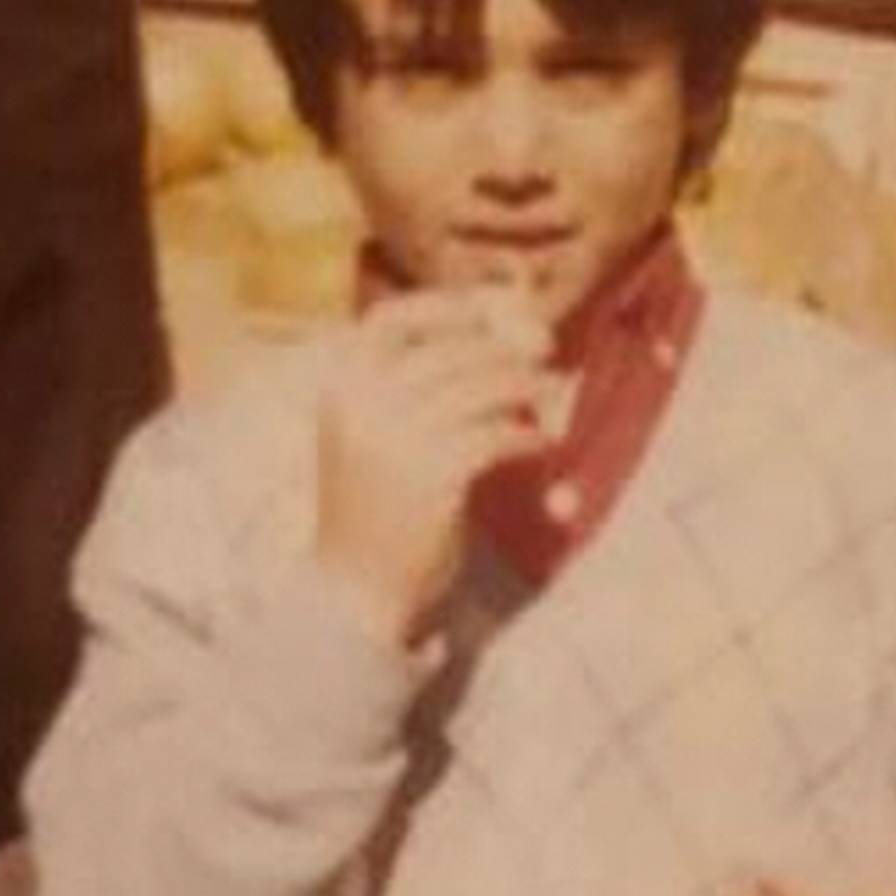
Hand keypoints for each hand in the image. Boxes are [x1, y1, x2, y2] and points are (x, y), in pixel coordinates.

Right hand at [311, 291, 553, 644]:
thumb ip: (408, 385)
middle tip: (544, 351)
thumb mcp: (370, 431)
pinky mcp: (434, 475)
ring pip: (482, 386)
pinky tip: (541, 440)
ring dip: (529, 384)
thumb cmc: (371, 504)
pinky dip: (527, 433)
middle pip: (453, 349)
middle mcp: (364, 401)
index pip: (390, 318)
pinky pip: (497, 433)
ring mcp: (397, 436)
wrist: (353, 588)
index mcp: (341, 384)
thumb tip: (492, 336)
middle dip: (507, 347)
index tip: (489, 309)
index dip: (444, 306)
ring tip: (554, 390)